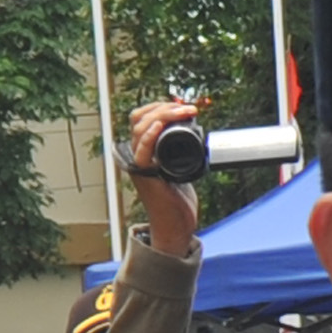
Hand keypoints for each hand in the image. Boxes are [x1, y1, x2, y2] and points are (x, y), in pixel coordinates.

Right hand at [122, 97, 201, 259]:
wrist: (174, 226)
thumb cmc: (177, 201)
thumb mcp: (180, 168)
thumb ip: (179, 152)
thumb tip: (194, 132)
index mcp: (144, 151)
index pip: (142, 118)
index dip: (159, 106)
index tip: (182, 106)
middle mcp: (137, 155)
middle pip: (139, 118)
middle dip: (163, 107)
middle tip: (187, 108)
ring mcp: (139, 164)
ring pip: (140, 128)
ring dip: (163, 114)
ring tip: (183, 113)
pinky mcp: (145, 175)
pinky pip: (142, 151)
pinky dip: (150, 136)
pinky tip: (160, 127)